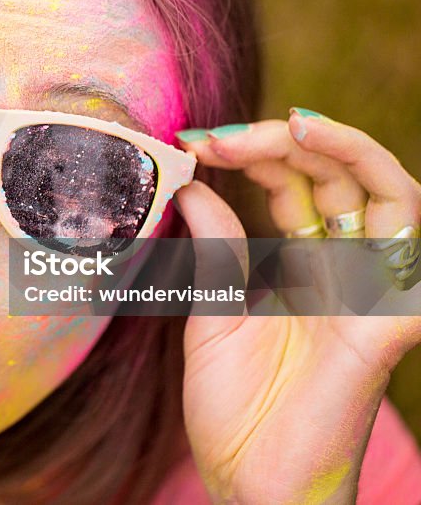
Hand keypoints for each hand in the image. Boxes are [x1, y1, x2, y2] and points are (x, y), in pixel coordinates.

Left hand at [172, 112, 420, 502]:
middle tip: (221, 135)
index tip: (192, 140)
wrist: (249, 486)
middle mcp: (346, 273)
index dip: (251, 153)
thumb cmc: (236, 411)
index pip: (294, 185)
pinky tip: (339, 163)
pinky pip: (409, 262)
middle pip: (340, 179)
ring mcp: (371, 296)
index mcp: (306, 269)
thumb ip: (216, 251)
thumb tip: (195, 185)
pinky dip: (394, 207)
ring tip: (293, 124)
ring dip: (347, 151)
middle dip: (285, 141)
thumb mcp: (213, 315)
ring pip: (392, 197)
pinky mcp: (385, 328)